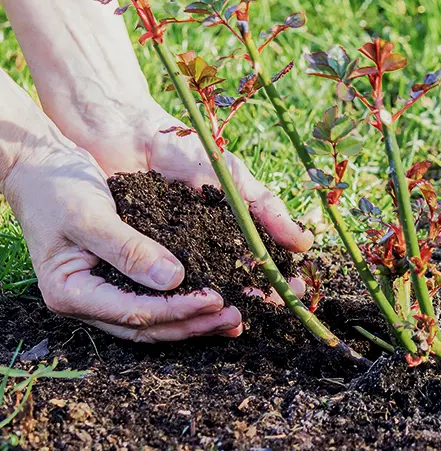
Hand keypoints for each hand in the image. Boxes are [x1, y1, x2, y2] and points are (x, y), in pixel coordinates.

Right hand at [2, 122, 242, 341]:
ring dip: (193, 320)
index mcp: (71, 293)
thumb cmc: (56, 188)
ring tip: (232, 319)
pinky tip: (212, 301)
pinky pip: (154, 298)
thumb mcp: (90, 216)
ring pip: (153, 319)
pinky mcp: (118, 279)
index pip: (134, 313)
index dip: (178, 309)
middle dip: (193, 324)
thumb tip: (174, 279)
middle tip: (235, 318)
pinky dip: (183, 301)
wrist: (39, 168)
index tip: (216, 299)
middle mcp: (88, 302)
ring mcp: (102, 294)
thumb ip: (129, 249)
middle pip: (148, 326)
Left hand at [58, 101, 312, 304]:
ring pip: (197, 288)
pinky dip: (173, 298)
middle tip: (273, 309)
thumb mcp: (232, 177)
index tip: (295, 292)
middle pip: (232, 280)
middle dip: (255, 297)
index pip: (258, 261)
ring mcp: (169, 255)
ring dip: (219, 305)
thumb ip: (266, 207)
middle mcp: (201, 247)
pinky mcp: (136, 259)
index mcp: (227, 230)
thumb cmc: (182, 150)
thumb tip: (305, 243)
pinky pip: (156, 284)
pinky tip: (189, 313)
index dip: (276, 277)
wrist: (125, 132)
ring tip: (238, 318)